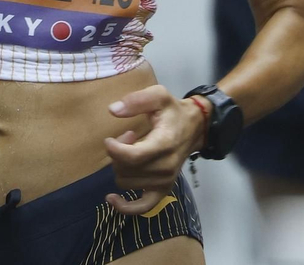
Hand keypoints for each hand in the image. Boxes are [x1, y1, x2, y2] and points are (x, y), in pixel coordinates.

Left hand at [103, 86, 206, 215]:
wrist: (195, 127)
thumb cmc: (173, 111)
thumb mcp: (159, 95)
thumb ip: (137, 100)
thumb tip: (112, 110)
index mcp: (165, 144)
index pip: (133, 157)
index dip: (114, 150)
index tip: (109, 140)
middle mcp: (166, 167)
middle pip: (125, 170)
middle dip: (118, 153)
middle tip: (128, 138)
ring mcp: (165, 181)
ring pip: (125, 183)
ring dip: (121, 167)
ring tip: (133, 151)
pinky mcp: (163, 191)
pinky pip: (141, 207)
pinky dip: (125, 207)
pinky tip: (112, 199)